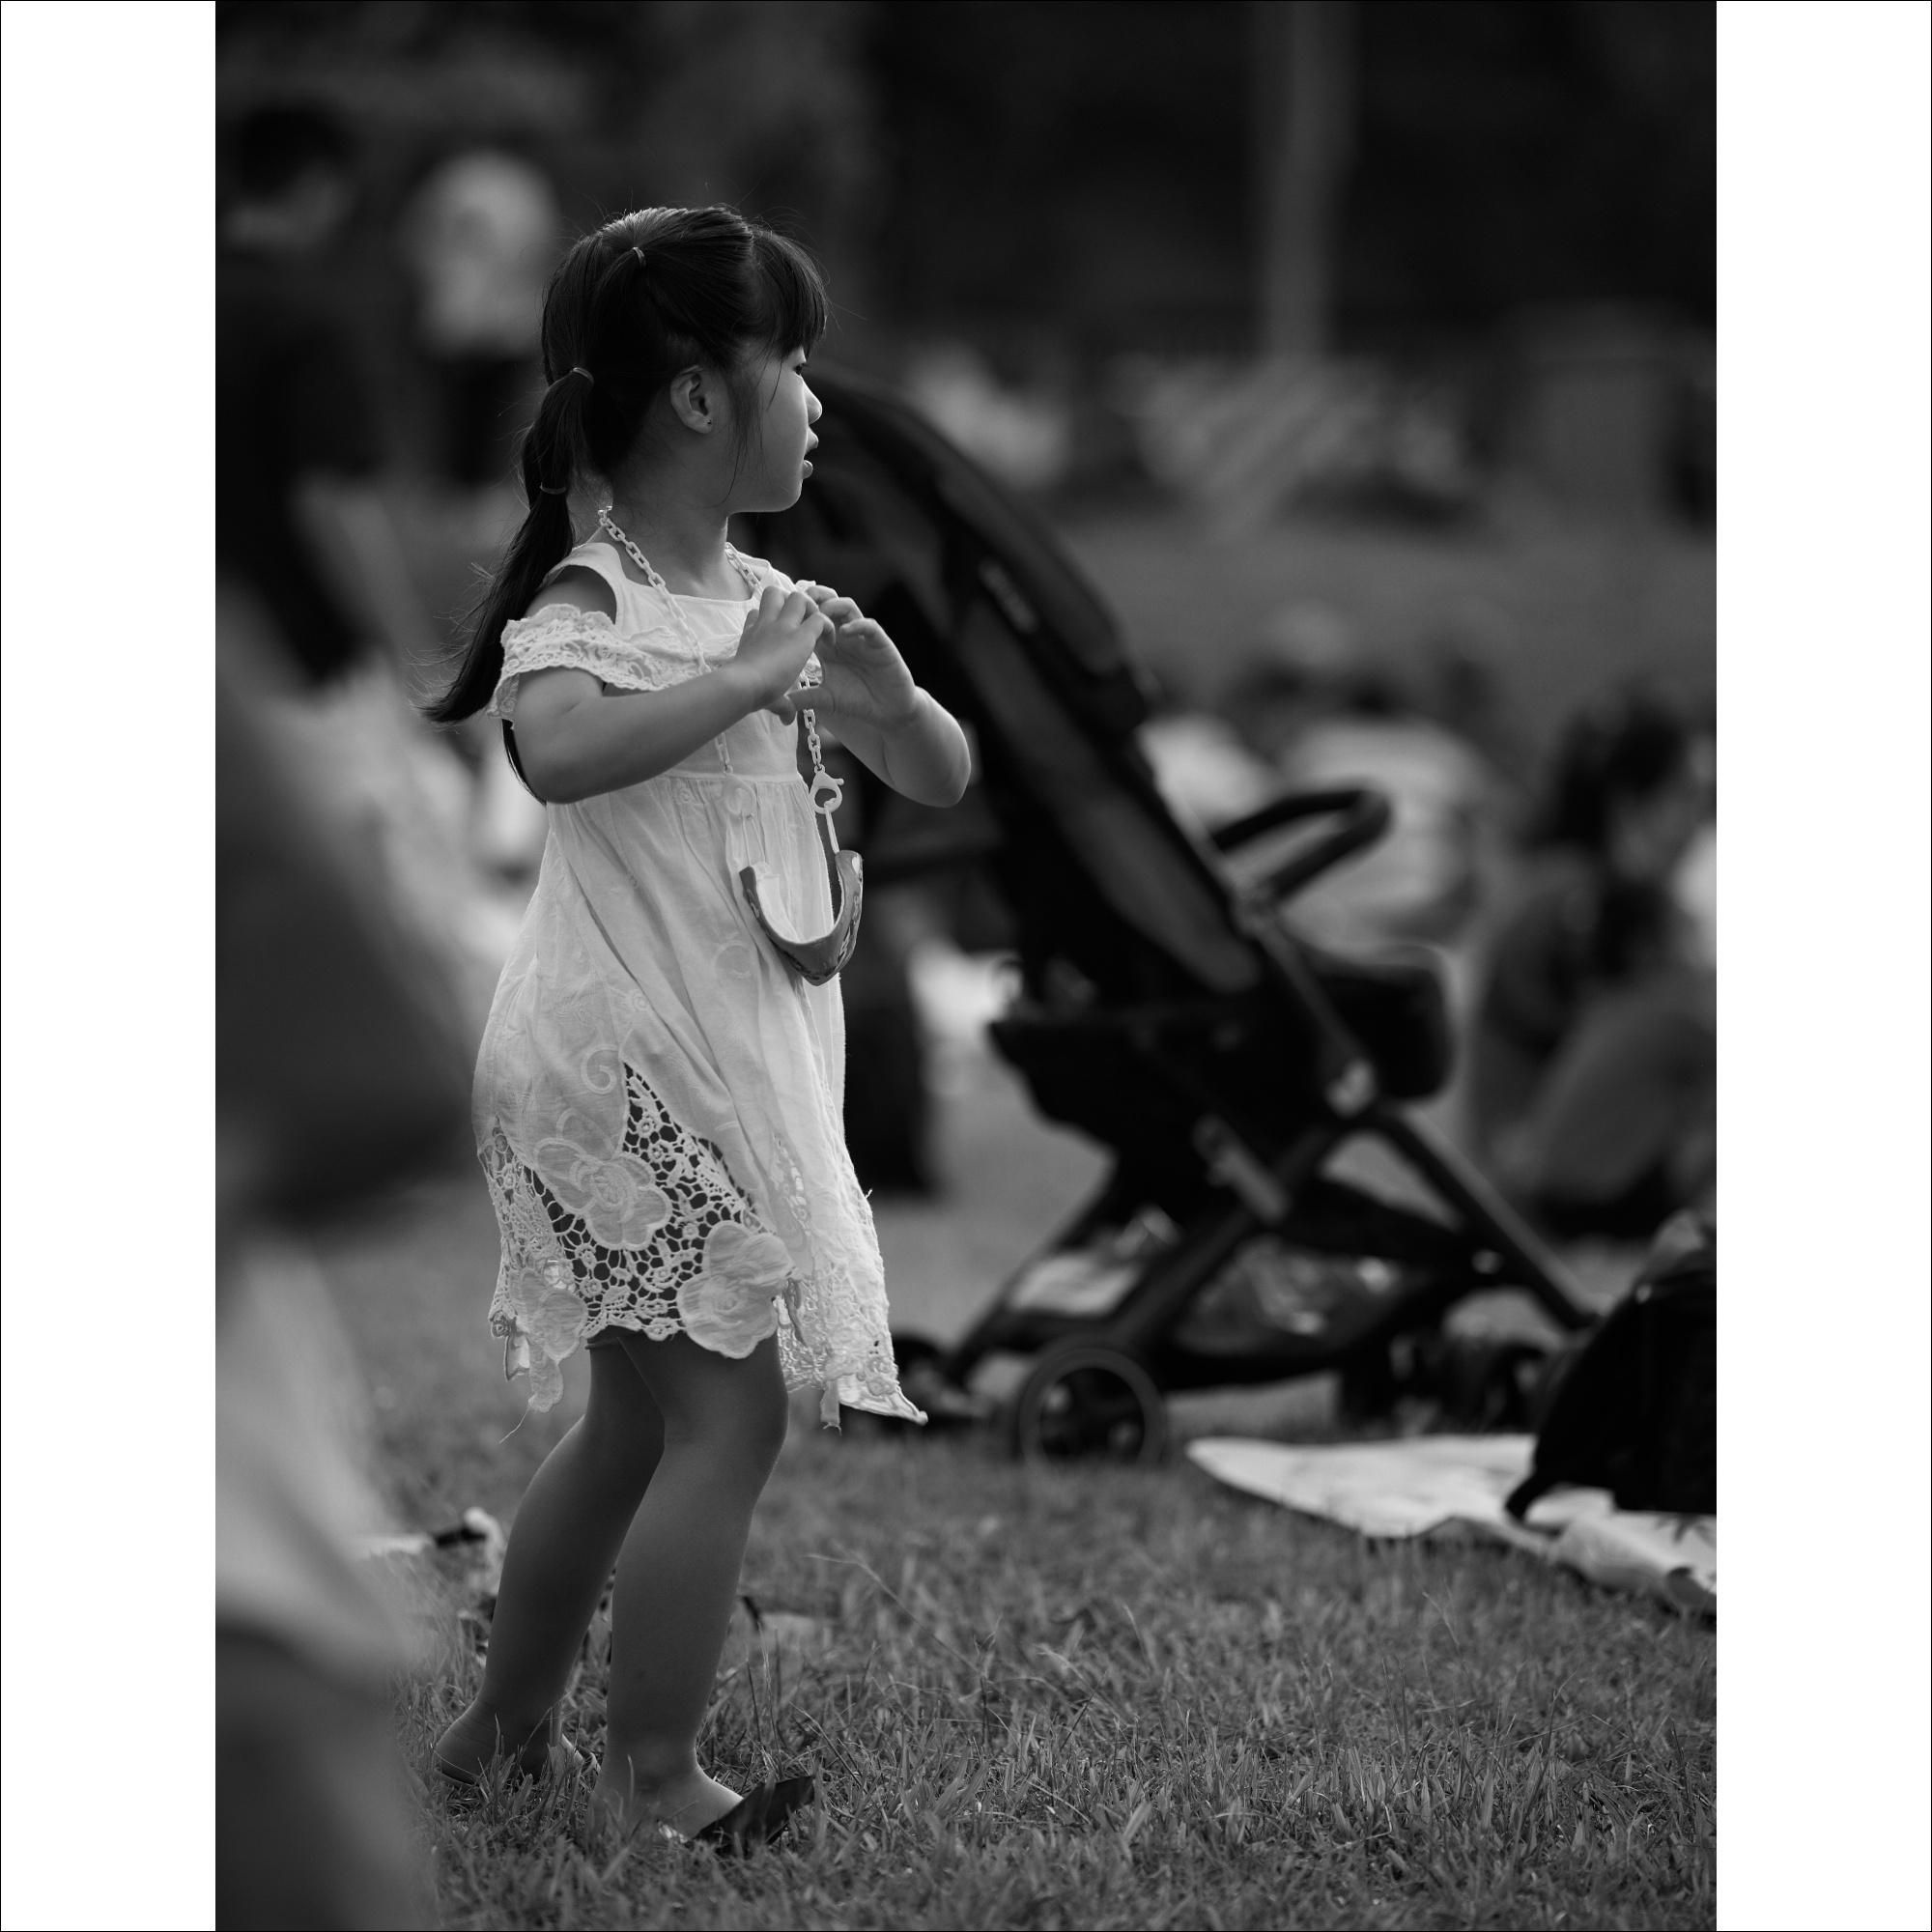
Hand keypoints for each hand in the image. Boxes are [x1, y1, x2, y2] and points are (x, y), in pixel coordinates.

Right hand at [736, 585, 832, 718]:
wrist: (742, 686)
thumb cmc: (744, 693)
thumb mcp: (758, 691)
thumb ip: (778, 704)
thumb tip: (786, 721)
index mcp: (751, 636)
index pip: (757, 614)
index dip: (767, 618)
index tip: (776, 635)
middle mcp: (765, 624)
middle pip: (775, 594)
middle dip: (791, 603)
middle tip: (802, 625)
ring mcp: (782, 626)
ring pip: (798, 597)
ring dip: (810, 609)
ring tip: (815, 630)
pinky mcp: (800, 635)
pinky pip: (820, 618)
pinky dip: (828, 625)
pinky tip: (829, 642)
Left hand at [791, 584, 920, 731]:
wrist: (887, 711)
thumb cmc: (858, 700)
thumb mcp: (825, 699)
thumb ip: (804, 697)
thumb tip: (780, 703)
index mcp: (828, 645)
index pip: (810, 619)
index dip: (797, 613)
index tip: (782, 617)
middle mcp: (843, 636)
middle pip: (826, 604)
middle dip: (813, 598)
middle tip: (800, 603)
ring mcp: (862, 637)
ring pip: (847, 606)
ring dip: (833, 605)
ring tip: (821, 613)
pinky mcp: (880, 643)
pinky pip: (869, 626)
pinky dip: (857, 625)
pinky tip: (844, 633)